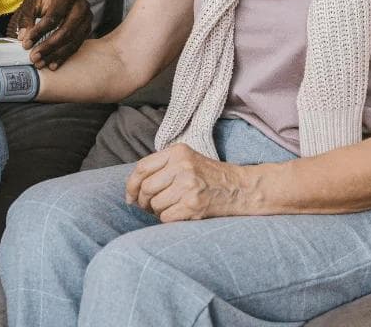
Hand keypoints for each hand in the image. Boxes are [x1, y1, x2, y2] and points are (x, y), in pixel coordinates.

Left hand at [7, 0, 91, 69]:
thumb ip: (27, 16)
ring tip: (41, 63)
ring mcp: (87, 18)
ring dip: (56, 55)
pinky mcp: (87, 28)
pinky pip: (77, 45)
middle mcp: (80, 6)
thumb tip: (23, 37)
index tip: (26, 44)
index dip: (39, 32)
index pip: (53, 17)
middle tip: (34, 58)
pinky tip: (53, 64)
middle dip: (48, 47)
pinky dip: (64, 56)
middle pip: (66, 31)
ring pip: (73, 41)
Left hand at [124, 144, 247, 221]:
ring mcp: (189, 185)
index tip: (130, 197)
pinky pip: (166, 217)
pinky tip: (178, 214)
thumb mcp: (187, 160)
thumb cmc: (210, 176)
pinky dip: (168, 219)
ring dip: (157, 212)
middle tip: (148, 208)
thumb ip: (162, 167)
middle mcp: (182, 166)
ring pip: (155, 205)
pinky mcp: (194, 204)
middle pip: (146, 188)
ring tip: (169, 209)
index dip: (131, 185)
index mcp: (178, 152)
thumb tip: (133, 189)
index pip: (142, 168)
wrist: (240, 188)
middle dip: (143, 202)